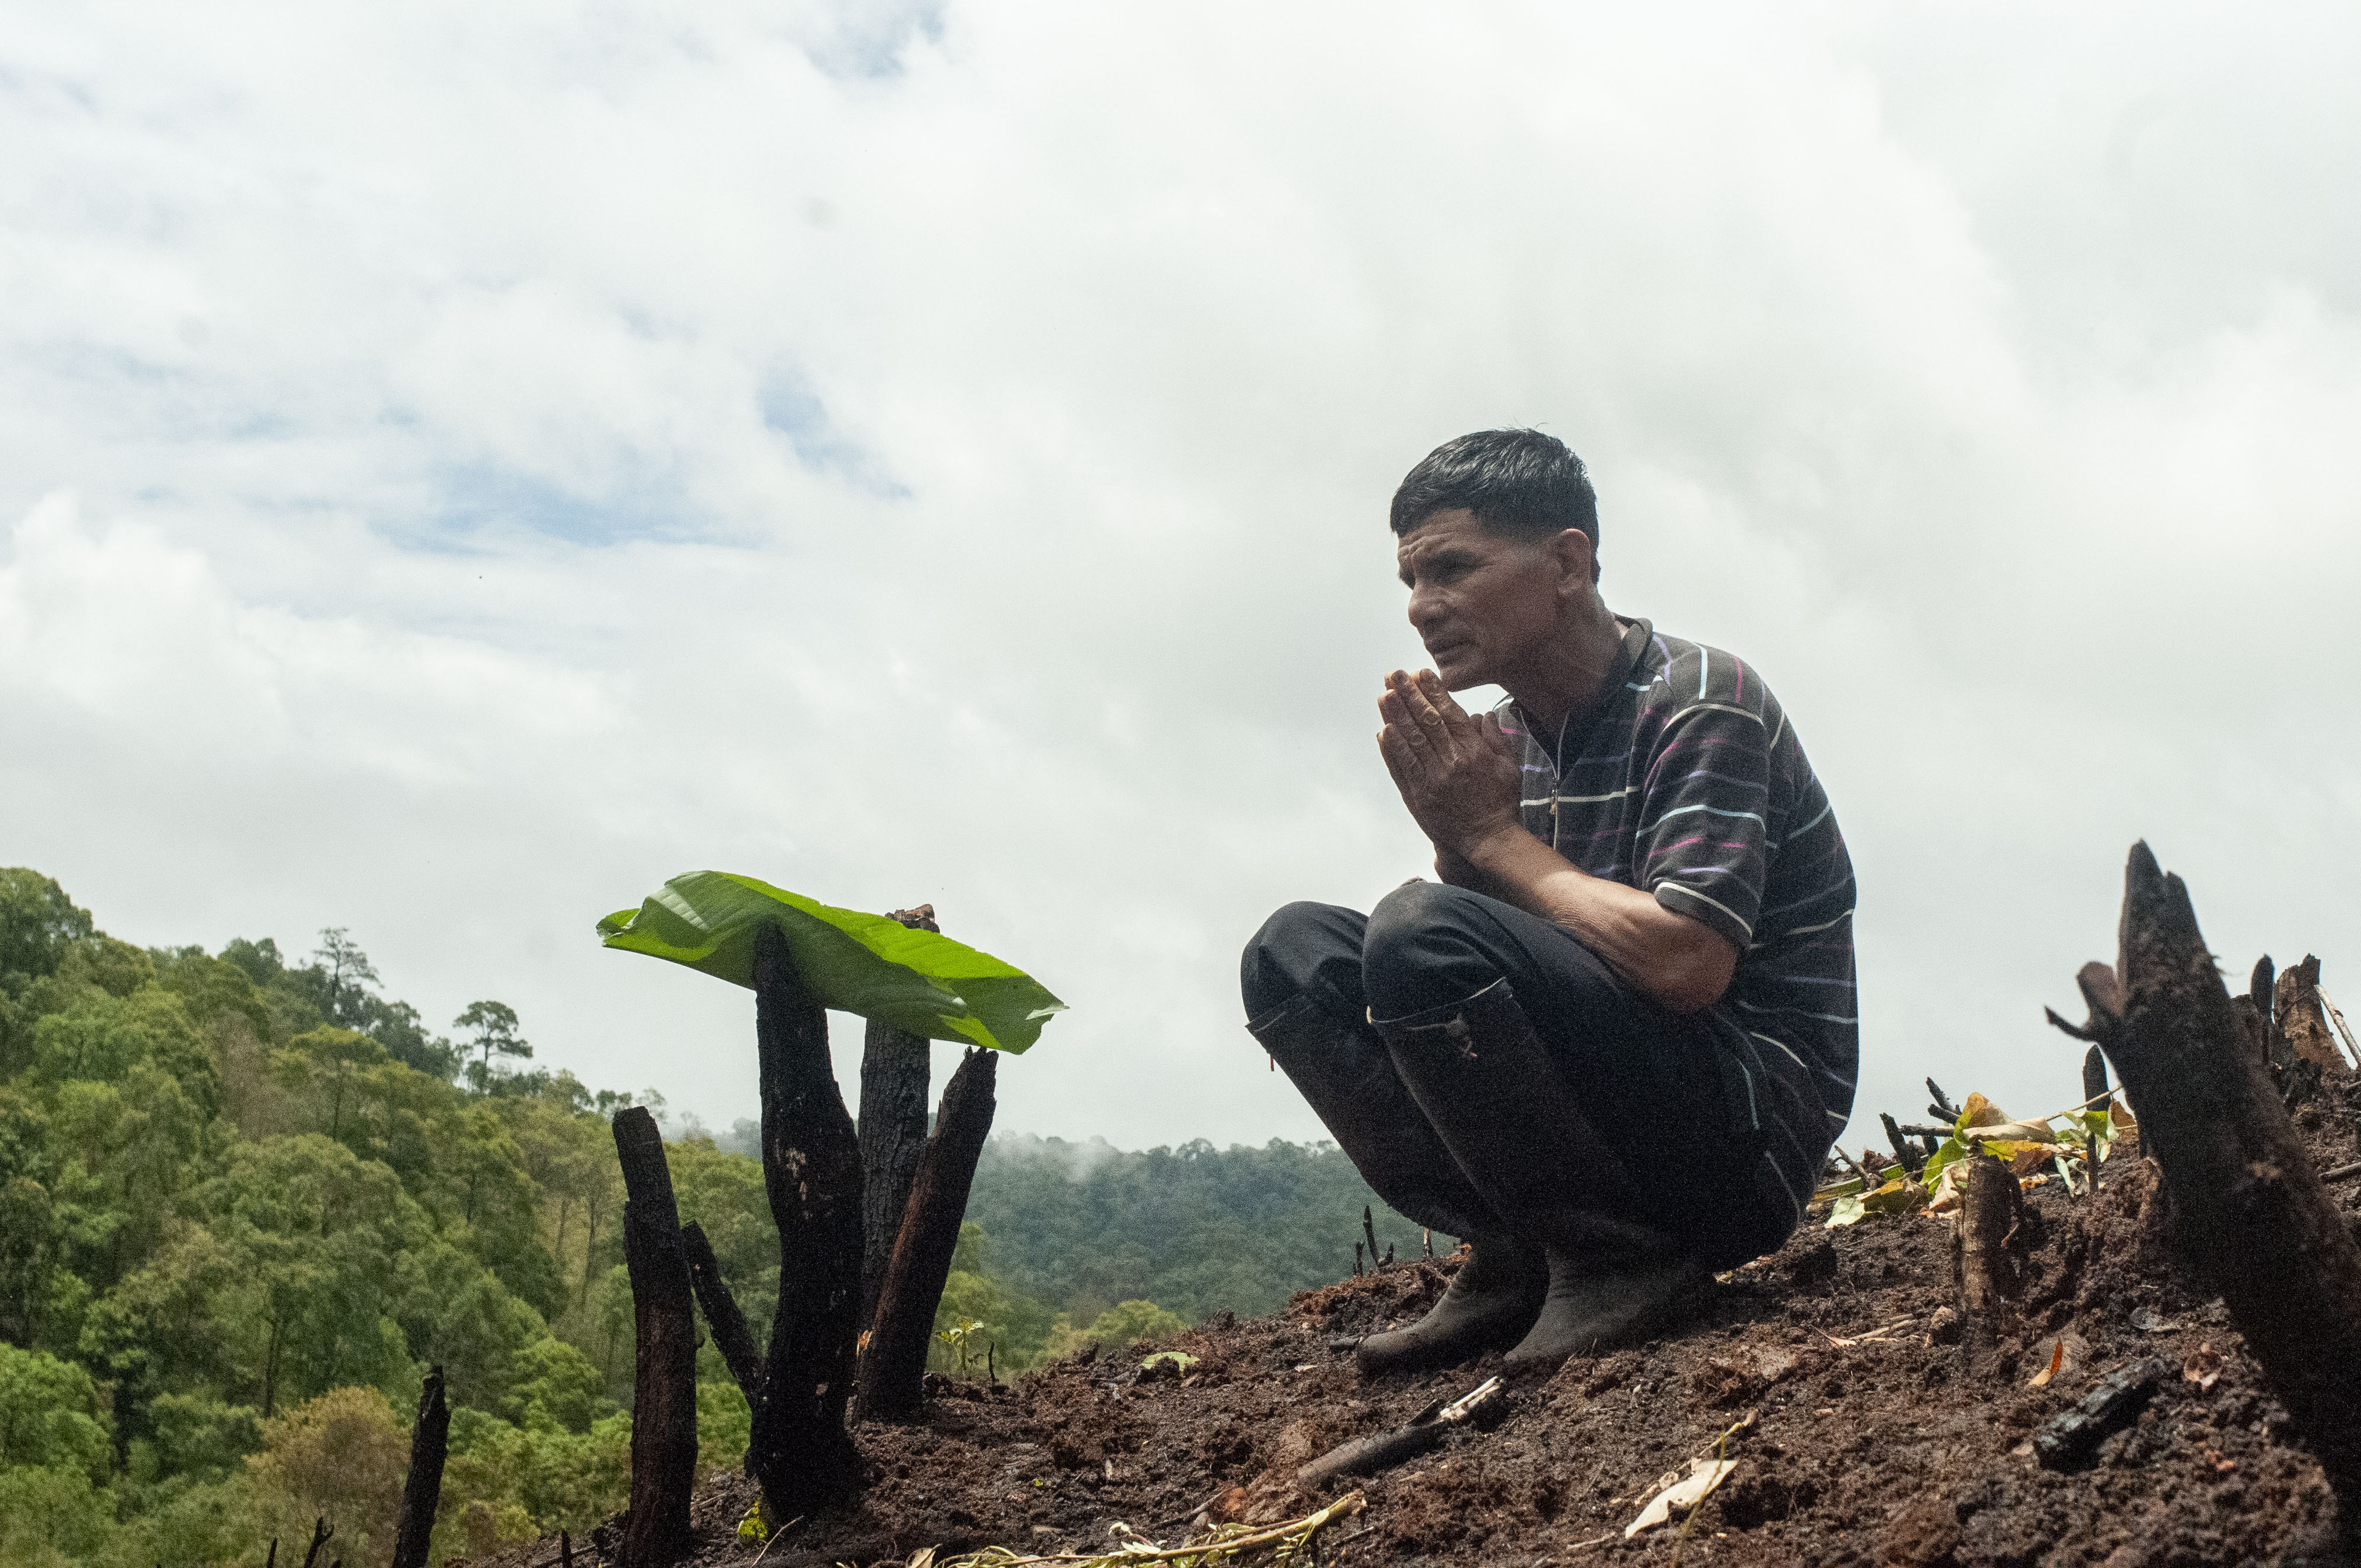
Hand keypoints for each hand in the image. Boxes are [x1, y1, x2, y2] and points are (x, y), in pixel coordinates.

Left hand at [1376, 670, 1521, 857]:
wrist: (1488, 839)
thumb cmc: (1501, 801)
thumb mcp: (1508, 766)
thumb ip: (1496, 738)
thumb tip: (1484, 715)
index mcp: (1473, 752)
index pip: (1449, 714)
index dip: (1433, 692)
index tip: (1420, 673)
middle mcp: (1451, 763)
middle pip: (1426, 722)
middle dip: (1409, 695)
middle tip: (1394, 675)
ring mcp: (1432, 780)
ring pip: (1410, 742)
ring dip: (1395, 717)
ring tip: (1383, 695)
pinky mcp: (1418, 797)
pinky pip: (1401, 769)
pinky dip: (1391, 750)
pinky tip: (1383, 732)